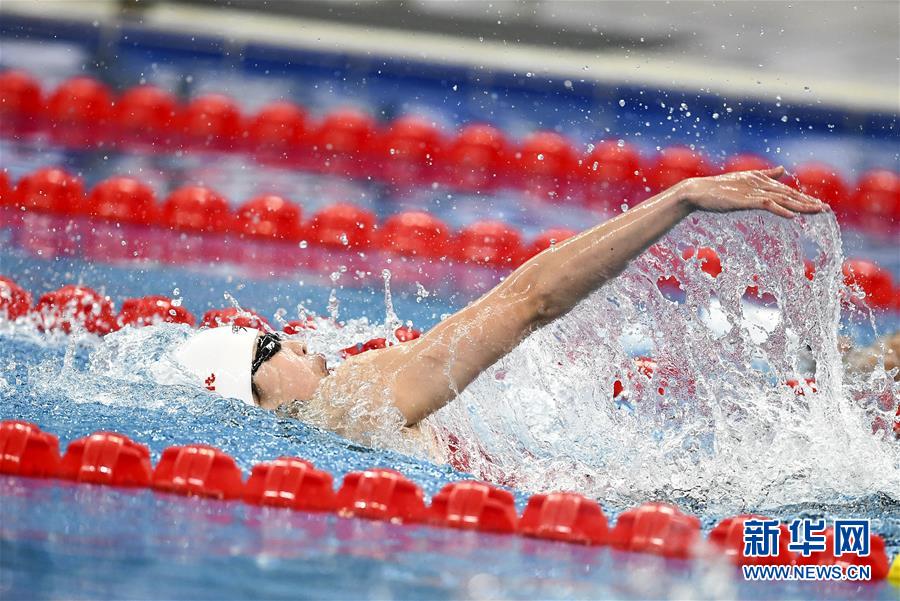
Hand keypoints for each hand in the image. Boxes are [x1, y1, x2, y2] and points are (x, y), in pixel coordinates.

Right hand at [680, 166, 827, 218]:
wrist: (698, 191)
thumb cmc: (718, 189)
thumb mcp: (745, 180)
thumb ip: (765, 175)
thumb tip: (782, 170)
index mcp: (760, 180)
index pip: (786, 191)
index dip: (803, 198)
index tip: (818, 205)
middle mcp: (760, 183)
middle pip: (789, 195)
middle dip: (808, 202)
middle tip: (826, 210)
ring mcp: (753, 191)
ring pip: (782, 199)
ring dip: (801, 206)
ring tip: (816, 211)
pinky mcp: (745, 200)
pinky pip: (767, 205)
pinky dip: (780, 210)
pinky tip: (792, 216)